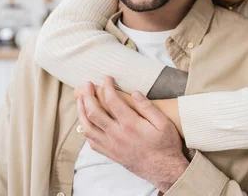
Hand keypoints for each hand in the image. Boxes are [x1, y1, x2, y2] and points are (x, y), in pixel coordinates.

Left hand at [77, 77, 188, 191]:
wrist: (164, 170)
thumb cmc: (166, 145)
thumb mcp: (164, 123)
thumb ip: (148, 107)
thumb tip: (134, 93)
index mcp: (131, 124)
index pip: (112, 101)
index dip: (107, 87)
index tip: (107, 78)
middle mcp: (117, 135)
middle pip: (94, 113)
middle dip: (88, 95)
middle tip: (88, 84)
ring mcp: (112, 146)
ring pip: (88, 128)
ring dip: (81, 112)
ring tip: (80, 100)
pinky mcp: (111, 154)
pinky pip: (92, 142)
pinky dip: (86, 130)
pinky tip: (87, 123)